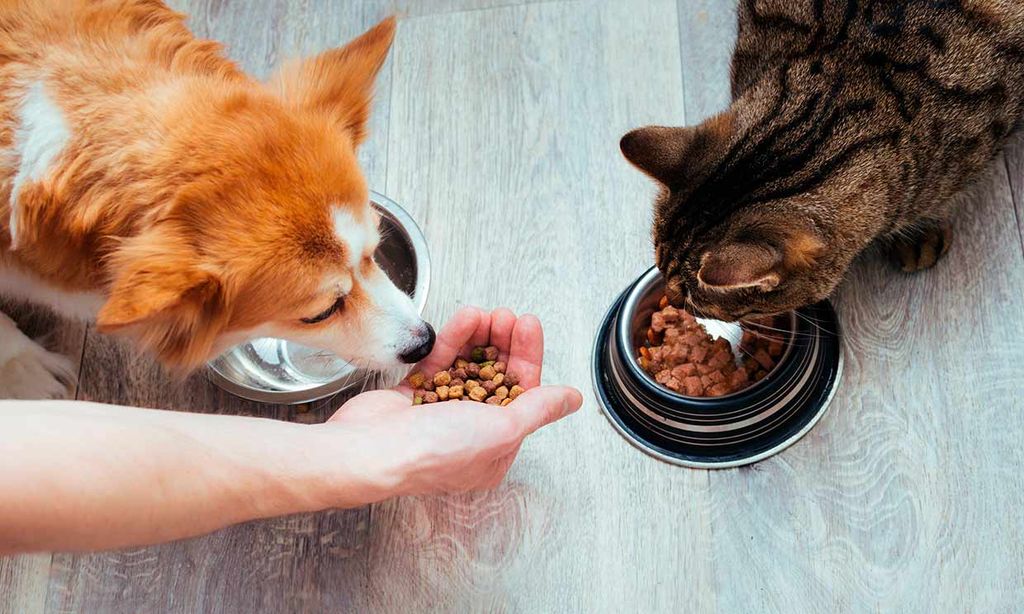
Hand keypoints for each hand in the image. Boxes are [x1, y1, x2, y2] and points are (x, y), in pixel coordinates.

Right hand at [321, 307, 581, 502]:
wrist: (370, 451)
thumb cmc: (435, 450)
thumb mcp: (502, 430)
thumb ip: (538, 409)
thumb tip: (572, 399)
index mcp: (495, 449)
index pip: (522, 394)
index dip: (527, 357)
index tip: (528, 325)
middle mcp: (469, 432)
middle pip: (496, 377)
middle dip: (504, 343)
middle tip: (507, 316)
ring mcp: (440, 413)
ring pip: (468, 366)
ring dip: (480, 337)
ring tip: (486, 313)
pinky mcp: (413, 396)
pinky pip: (440, 362)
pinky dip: (454, 340)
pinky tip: (465, 318)